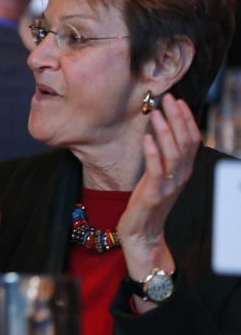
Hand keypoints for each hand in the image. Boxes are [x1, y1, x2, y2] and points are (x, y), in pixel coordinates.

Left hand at [117, 94, 190, 308]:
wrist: (142, 235)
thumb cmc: (147, 204)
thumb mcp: (159, 178)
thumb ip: (164, 159)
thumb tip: (161, 134)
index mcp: (183, 171)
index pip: (191, 140)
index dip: (187, 120)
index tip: (178, 101)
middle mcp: (180, 177)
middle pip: (185, 142)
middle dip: (177, 118)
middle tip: (168, 99)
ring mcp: (168, 186)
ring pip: (172, 153)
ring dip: (164, 131)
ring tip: (155, 113)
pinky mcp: (154, 194)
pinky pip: (156, 170)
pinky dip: (152, 152)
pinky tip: (145, 138)